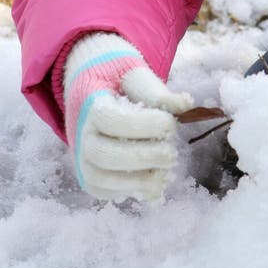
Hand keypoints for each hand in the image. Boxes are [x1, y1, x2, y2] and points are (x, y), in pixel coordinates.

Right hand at [63, 32, 192, 200]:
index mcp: (89, 104)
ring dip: (140, 180)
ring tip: (166, 169)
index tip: (171, 122)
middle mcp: (80, 136)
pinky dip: (134, 190)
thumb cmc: (116, 81)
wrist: (90, 92)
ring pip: (104, 180)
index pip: (113, 120)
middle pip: (106, 156)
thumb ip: (156, 91)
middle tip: (172, 153)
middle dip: (145, 157)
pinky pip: (108, 192)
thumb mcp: (134, 75)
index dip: (145, 125)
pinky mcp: (90, 178)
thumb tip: (187, 104)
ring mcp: (82, 160)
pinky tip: (155, 178)